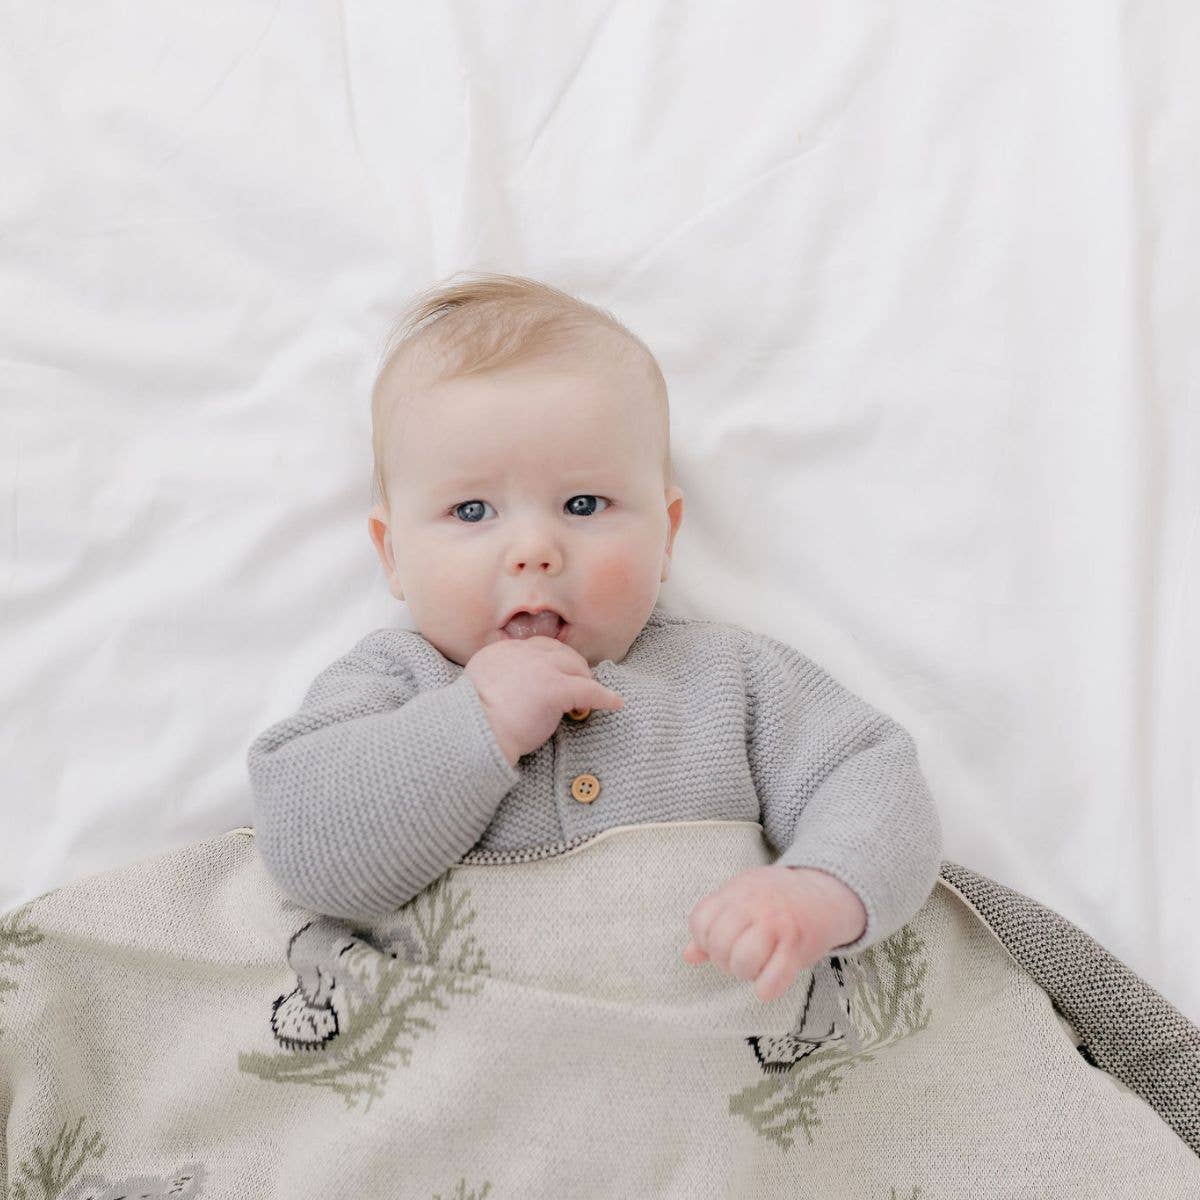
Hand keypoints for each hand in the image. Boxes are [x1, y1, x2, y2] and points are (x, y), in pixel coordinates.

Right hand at [465, 636, 624, 767]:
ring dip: (586, 678)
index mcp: (502, 652)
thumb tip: (515, 692)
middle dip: (572, 665)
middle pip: (559, 651)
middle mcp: (523, 653)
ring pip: (575, 666)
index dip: (550, 659)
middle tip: (579, 682)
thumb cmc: (473, 721)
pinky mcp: (556, 689)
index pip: (535, 647)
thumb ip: (498, 681)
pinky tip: (614, 703)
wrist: (473, 732)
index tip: (557, 670)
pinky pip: (589, 690)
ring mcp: (541, 668)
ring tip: (593, 692)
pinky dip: (604, 697)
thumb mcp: (478, 688)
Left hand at [682, 865, 866, 1001]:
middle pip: (719, 943)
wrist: (825, 893)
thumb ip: (715, 922)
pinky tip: (767, 986)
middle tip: (738, 960)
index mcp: (737, 891)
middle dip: (724, 961)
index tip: (719, 944)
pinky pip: (773, 977)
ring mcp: (777, 924)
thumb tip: (688, 954)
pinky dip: (766, 988)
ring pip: (742, 960)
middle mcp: (754, 904)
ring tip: (754, 968)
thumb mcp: (742, 898)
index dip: (703, 940)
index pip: (700, 921)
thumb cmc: (778, 900)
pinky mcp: (798, 945)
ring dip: (744, 973)